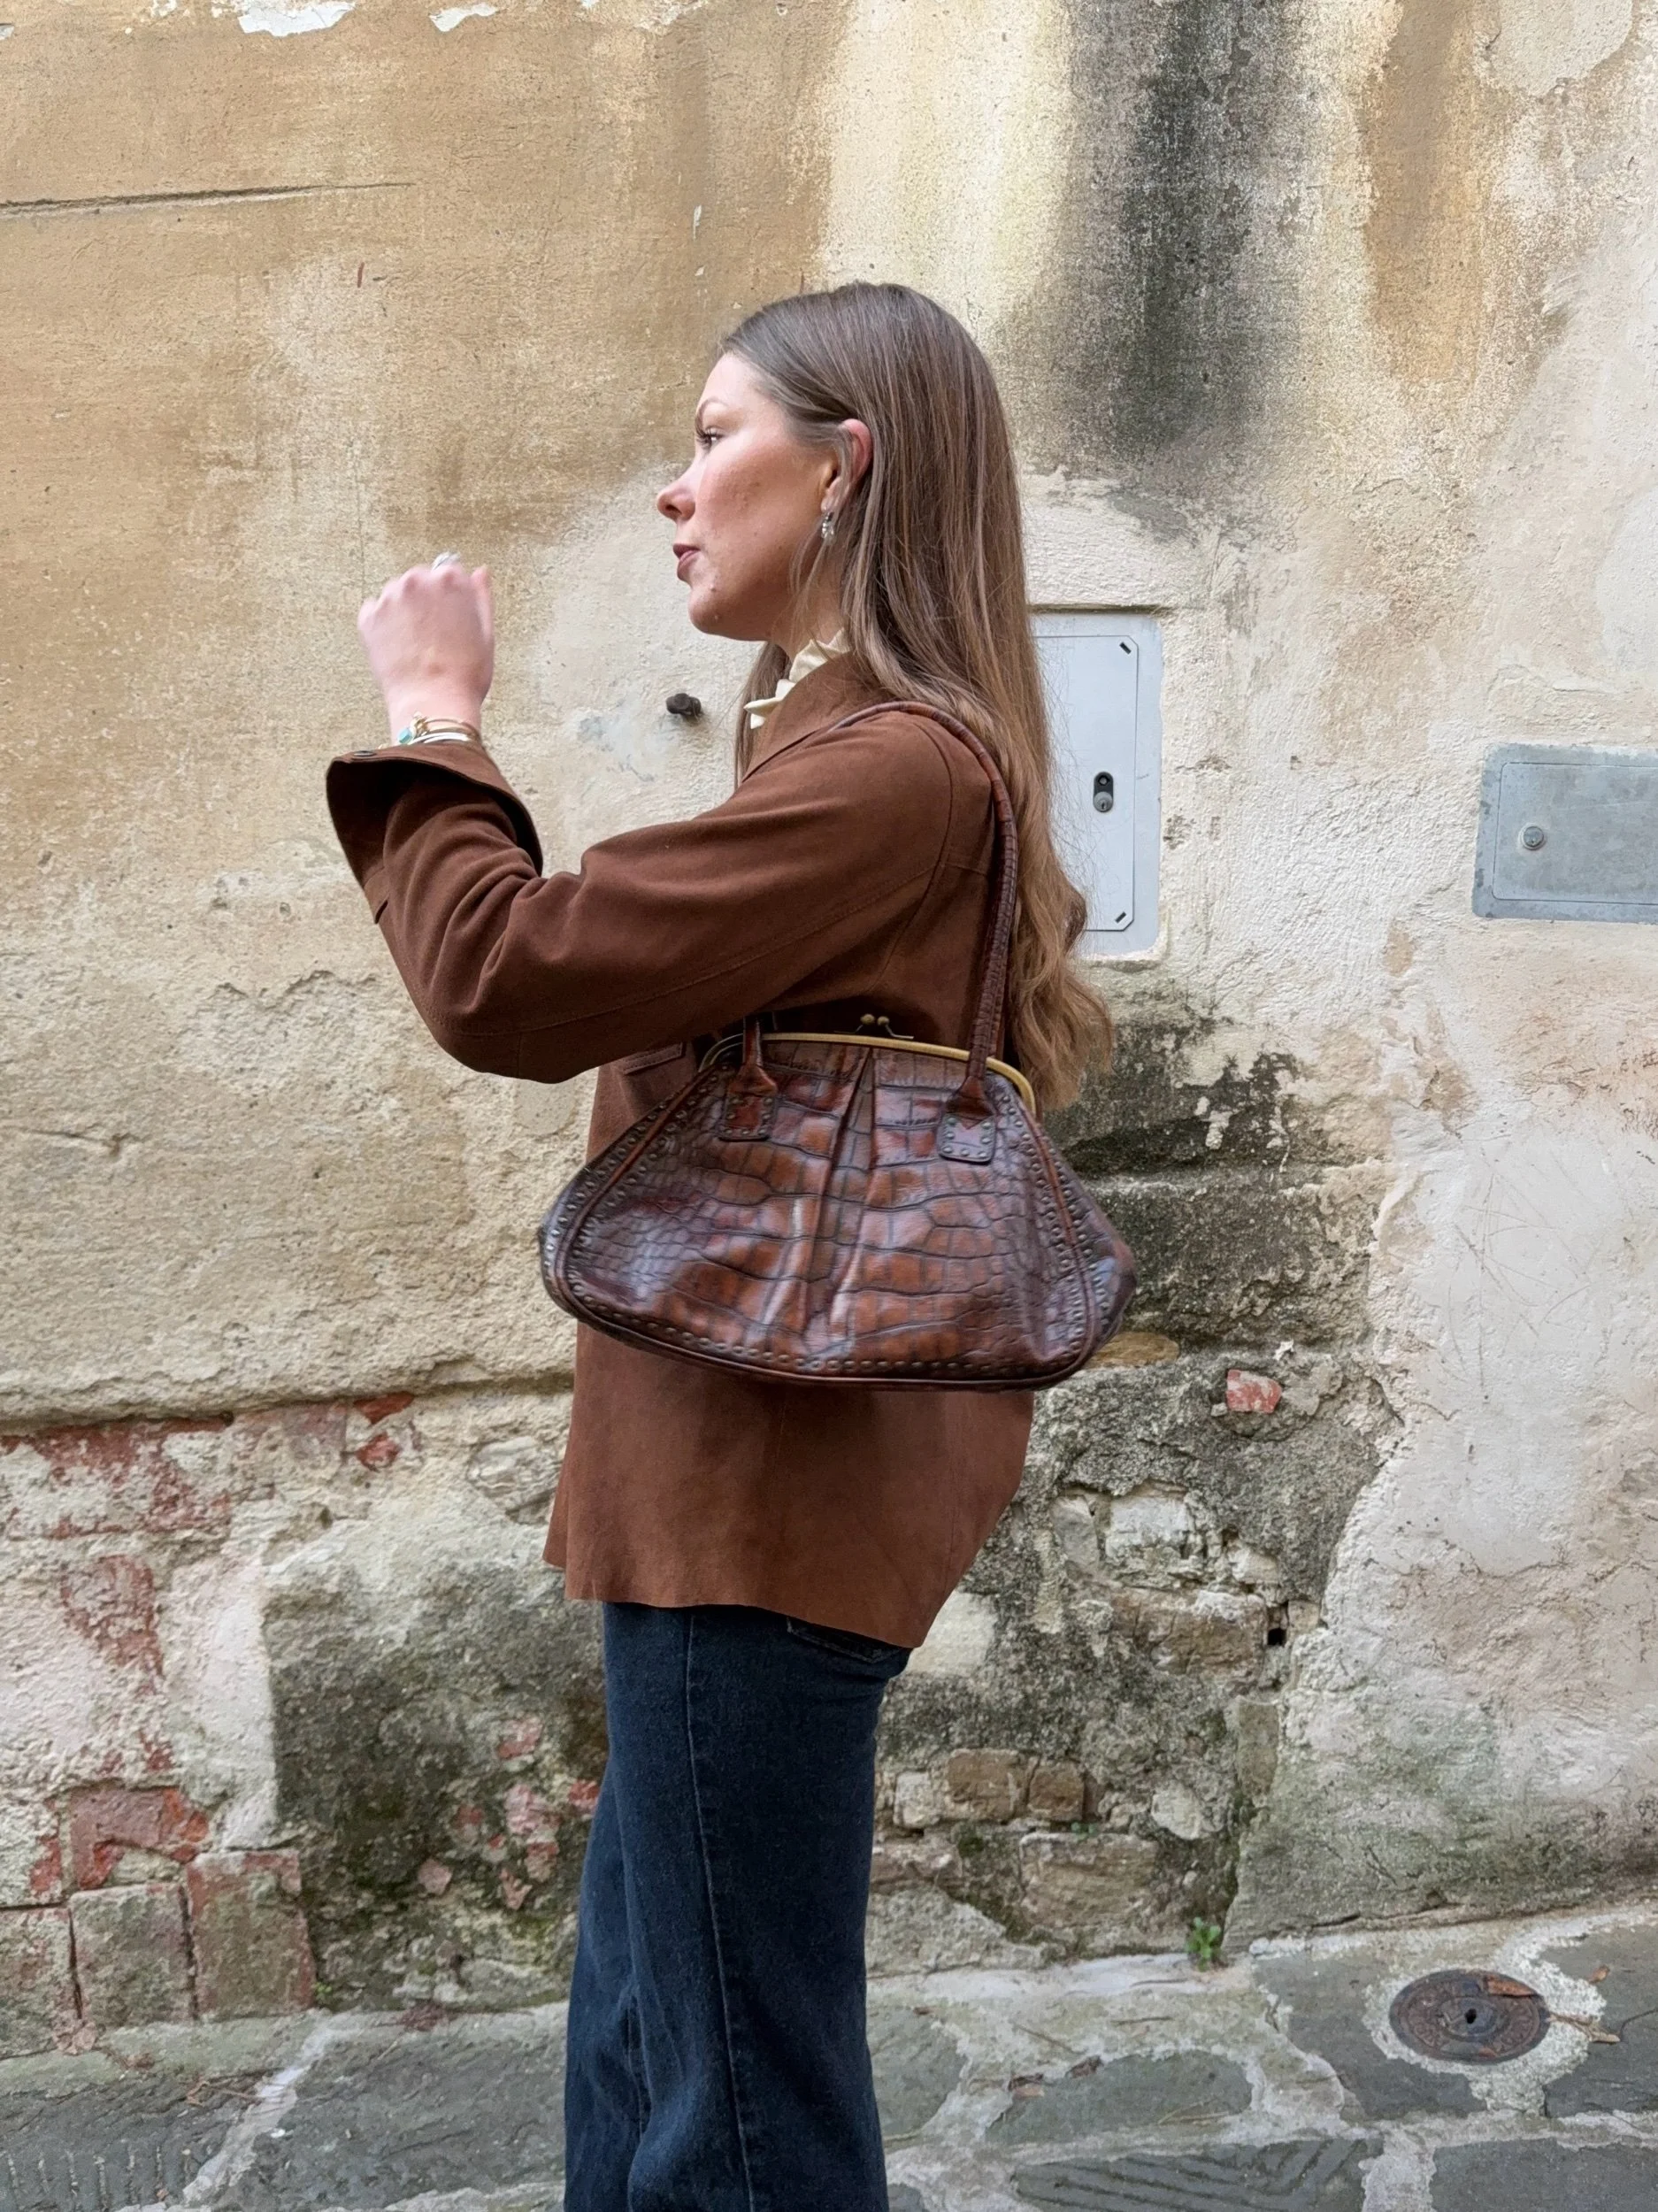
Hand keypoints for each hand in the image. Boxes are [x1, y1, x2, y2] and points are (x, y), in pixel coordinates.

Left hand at [358, 561, 494, 739]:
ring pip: (396, 595)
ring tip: (416, 644)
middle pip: (420, 580)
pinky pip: (374, 612)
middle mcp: (417, 581)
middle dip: (426, 601)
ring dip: (404, 611)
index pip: (448, 572)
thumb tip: (480, 573)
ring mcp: (390, 598)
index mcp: (450, 580)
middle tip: (434, 635)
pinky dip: (383, 625)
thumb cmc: (464, 676)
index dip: (452, 597)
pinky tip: (398, 647)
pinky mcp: (369, 617)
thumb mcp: (486, 634)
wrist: (432, 703)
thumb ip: (481, 597)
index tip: (451, 618)